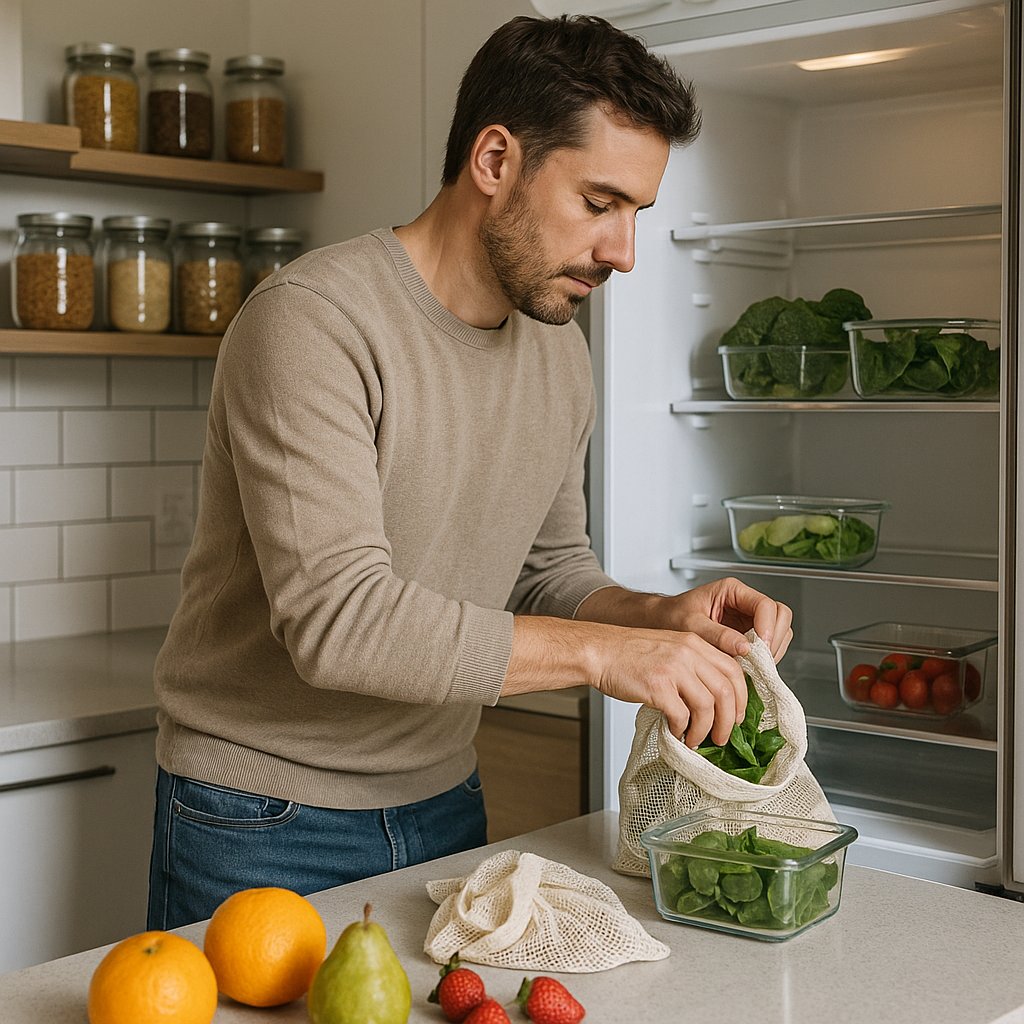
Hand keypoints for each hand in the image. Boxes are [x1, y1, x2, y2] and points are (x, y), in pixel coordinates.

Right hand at [592, 625, 747, 747]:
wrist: (599, 651)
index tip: (737, 716)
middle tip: (722, 736)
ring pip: (707, 706)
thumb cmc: (629, 654)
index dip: (741, 698)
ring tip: (695, 739)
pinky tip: (675, 732)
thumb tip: (713, 701)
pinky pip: (681, 715)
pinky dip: (681, 729)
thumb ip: (693, 667)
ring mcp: (673, 669)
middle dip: (729, 720)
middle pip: (726, 690)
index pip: (733, 670)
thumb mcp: (669, 648)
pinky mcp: (657, 686)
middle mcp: (688, 653)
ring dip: (705, 729)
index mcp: (694, 643)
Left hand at [649, 577, 792, 662]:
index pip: (765, 605)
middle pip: (780, 615)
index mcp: (732, 591)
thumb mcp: (691, 624)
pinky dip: (765, 658)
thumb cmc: (671, 617)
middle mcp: (744, 603)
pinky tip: (750, 667)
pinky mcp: (747, 636)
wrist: (661, 623)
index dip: (768, 626)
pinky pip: (768, 645)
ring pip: (779, 631)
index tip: (761, 647)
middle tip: (762, 659)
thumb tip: (744, 647)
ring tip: (755, 665)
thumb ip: (717, 635)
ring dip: (773, 650)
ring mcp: (748, 620)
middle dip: (775, 638)